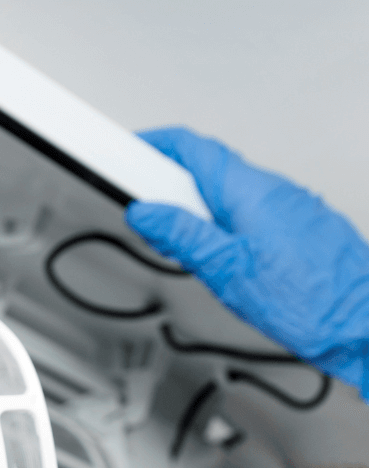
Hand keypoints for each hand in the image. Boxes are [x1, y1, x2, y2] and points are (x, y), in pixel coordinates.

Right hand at [125, 127, 368, 397]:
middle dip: (167, 188)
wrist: (357, 320)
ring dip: (194, 212)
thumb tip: (147, 213)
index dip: (152, 145)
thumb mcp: (225, 268)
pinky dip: (219, 227)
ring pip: (225, 196)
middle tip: (144, 215)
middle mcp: (271, 189)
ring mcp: (286, 207)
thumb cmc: (306, 299)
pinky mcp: (294, 228)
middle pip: (206, 171)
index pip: (191, 148)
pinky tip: (216, 256)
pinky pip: (246, 214)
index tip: (124, 155)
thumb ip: (182, 236)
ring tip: (179, 246)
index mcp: (248, 190)